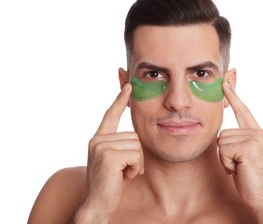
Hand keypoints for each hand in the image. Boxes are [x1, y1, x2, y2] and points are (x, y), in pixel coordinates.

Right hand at [78, 83, 143, 217]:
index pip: (110, 115)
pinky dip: (135, 168)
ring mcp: (101, 147)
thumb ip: (120, 145)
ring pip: (137, 145)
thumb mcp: (114, 160)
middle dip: (136, 155)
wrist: (97, 205)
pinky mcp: (108, 156)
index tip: (129, 86)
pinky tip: (124, 177)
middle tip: (125, 170)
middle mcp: (97, 140)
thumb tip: (135, 138)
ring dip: (136, 163)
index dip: (120, 100)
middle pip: (134, 135)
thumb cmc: (109, 183)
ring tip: (123, 173)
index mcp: (98, 139)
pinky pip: (136, 155)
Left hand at [218, 80, 262, 216]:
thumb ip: (237, 141)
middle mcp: (258, 133)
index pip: (242, 110)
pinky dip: (227, 163)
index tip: (225, 81)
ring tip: (240, 168)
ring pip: (221, 141)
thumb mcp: (243, 156)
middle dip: (225, 153)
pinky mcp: (250, 146)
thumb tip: (223, 135)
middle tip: (238, 165)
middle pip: (222, 133)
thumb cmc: (250, 178)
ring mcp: (255, 138)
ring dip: (226, 159)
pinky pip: (224, 150)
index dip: (233, 95)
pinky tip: (239, 170)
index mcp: (257, 133)